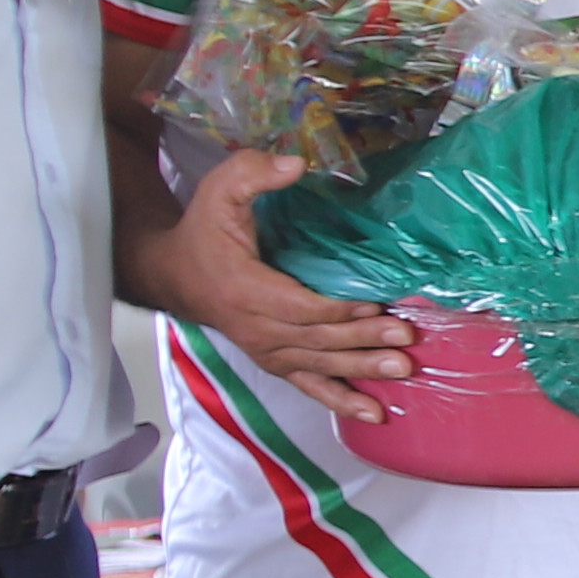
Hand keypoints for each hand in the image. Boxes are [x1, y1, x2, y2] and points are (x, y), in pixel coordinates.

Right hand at [152, 148, 413, 417]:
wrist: (172, 274)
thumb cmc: (203, 231)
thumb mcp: (218, 191)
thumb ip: (253, 173)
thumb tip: (297, 163)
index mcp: (244, 290)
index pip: (297, 306)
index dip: (336, 309)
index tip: (375, 304)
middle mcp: (256, 327)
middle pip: (316, 339)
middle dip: (363, 339)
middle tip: (405, 338)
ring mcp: (266, 349)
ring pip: (319, 365)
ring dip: (361, 370)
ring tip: (403, 370)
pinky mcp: (275, 360)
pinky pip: (308, 386)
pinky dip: (340, 401)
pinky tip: (374, 413)